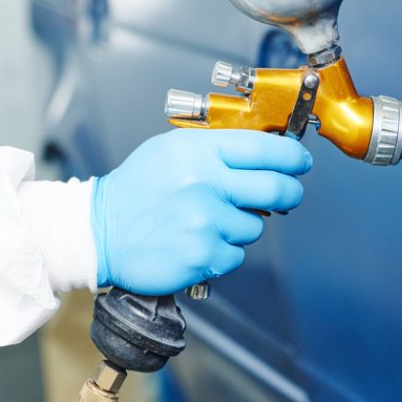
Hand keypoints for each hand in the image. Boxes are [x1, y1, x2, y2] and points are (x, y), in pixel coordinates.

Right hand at [91, 129, 311, 295]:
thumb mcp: (171, 149)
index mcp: (200, 152)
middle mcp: (206, 184)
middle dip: (291, 191)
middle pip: (277, 187)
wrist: (100, 230)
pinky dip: (225, 249)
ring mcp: (206, 222)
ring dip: (244, 223)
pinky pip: (236, 253)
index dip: (293, 155)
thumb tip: (264, 150)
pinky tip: (200, 240)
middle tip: (289, 192)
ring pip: (256, 225)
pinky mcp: (203, 255)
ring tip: (212, 219)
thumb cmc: (137, 188)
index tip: (301, 160)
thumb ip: (216, 146)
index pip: (266, 148)